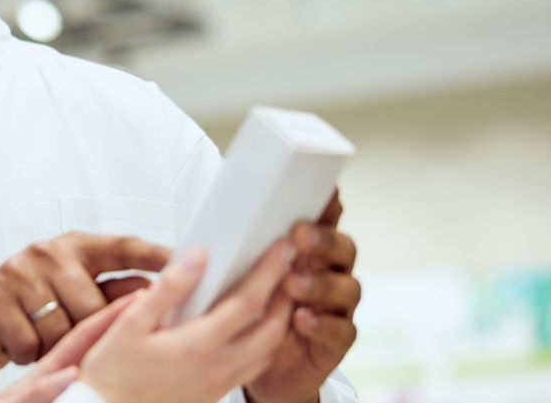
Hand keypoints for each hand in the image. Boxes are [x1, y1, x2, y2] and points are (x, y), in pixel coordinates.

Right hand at [0, 232, 169, 402]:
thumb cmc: (31, 309)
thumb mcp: (74, 294)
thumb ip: (113, 292)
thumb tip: (159, 290)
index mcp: (75, 247)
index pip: (123, 247)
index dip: (155, 255)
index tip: (186, 261)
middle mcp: (47, 253)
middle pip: (91, 304)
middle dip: (87, 333)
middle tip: (74, 338)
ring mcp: (18, 272)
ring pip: (60, 328)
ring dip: (55, 346)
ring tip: (43, 339)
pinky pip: (29, 341)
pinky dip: (28, 353)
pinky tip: (22, 343)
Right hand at [77, 240, 295, 402]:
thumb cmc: (112, 373)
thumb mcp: (131, 324)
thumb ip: (168, 289)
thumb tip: (196, 257)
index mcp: (197, 345)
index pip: (248, 303)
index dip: (270, 272)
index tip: (281, 249)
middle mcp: (217, 368)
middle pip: (273, 330)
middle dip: (286, 296)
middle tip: (288, 269)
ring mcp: (219, 385)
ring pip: (268, 352)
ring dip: (279, 322)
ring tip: (274, 295)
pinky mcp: (215, 395)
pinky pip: (254, 368)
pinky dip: (264, 344)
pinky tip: (251, 328)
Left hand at [244, 191, 360, 402]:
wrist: (246, 364)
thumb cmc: (236, 311)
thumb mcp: (230, 274)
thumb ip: (231, 248)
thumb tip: (205, 219)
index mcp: (302, 249)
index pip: (321, 218)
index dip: (325, 202)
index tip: (318, 186)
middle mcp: (325, 272)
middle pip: (341, 247)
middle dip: (322, 239)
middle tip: (296, 235)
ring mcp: (333, 307)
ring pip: (345, 288)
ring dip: (320, 283)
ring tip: (293, 283)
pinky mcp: (333, 342)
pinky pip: (341, 331)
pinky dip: (323, 324)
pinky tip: (301, 319)